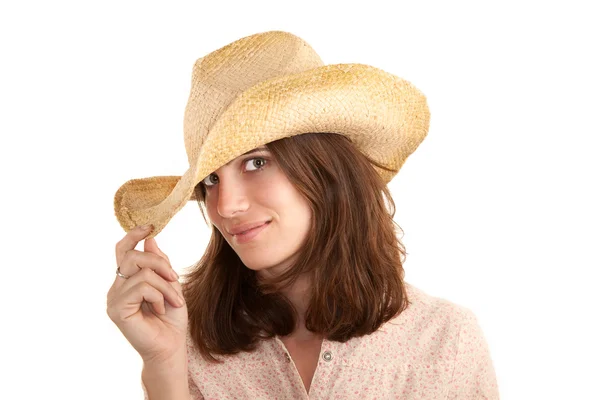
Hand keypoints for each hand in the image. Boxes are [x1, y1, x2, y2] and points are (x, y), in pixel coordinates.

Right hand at [107, 225, 187, 364]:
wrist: (171, 346)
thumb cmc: (171, 319)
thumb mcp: (170, 284)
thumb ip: (159, 263)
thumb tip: (150, 239)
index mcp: (126, 280)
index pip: (122, 250)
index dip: (133, 235)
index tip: (150, 226)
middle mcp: (116, 288)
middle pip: (133, 256)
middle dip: (160, 263)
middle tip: (174, 279)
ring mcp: (114, 298)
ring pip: (142, 272)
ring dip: (165, 285)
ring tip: (172, 301)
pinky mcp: (116, 309)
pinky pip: (142, 286)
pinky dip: (159, 295)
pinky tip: (161, 309)